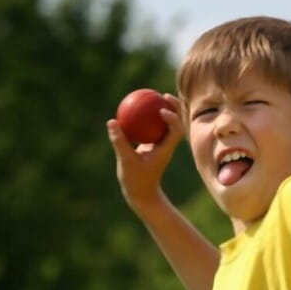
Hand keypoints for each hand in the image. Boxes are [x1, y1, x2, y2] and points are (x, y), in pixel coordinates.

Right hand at [106, 93, 184, 214]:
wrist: (142, 194)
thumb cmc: (135, 180)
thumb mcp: (125, 161)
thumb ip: (120, 141)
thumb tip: (112, 121)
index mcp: (166, 149)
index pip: (176, 131)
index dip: (173, 118)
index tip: (162, 110)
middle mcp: (167, 145)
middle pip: (178, 122)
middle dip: (176, 107)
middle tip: (164, 95)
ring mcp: (162, 145)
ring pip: (168, 124)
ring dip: (165, 109)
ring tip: (155, 95)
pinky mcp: (154, 146)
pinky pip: (154, 127)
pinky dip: (150, 118)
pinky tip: (139, 108)